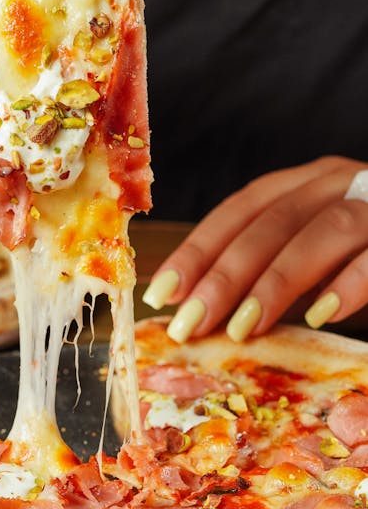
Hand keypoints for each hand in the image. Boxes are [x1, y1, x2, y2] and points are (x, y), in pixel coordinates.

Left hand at [142, 156, 367, 342]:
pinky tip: (322, 316)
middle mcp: (338, 181)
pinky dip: (351, 282)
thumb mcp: (313, 256)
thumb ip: (269, 273)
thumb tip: (200, 313)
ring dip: (277, 281)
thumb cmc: (365, 254)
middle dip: (223, 276)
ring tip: (242, 328)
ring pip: (322, 230)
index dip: (196, 250)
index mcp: (305, 183)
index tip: (161, 295)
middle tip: (189, 324)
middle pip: (271, 222)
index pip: (239, 210)